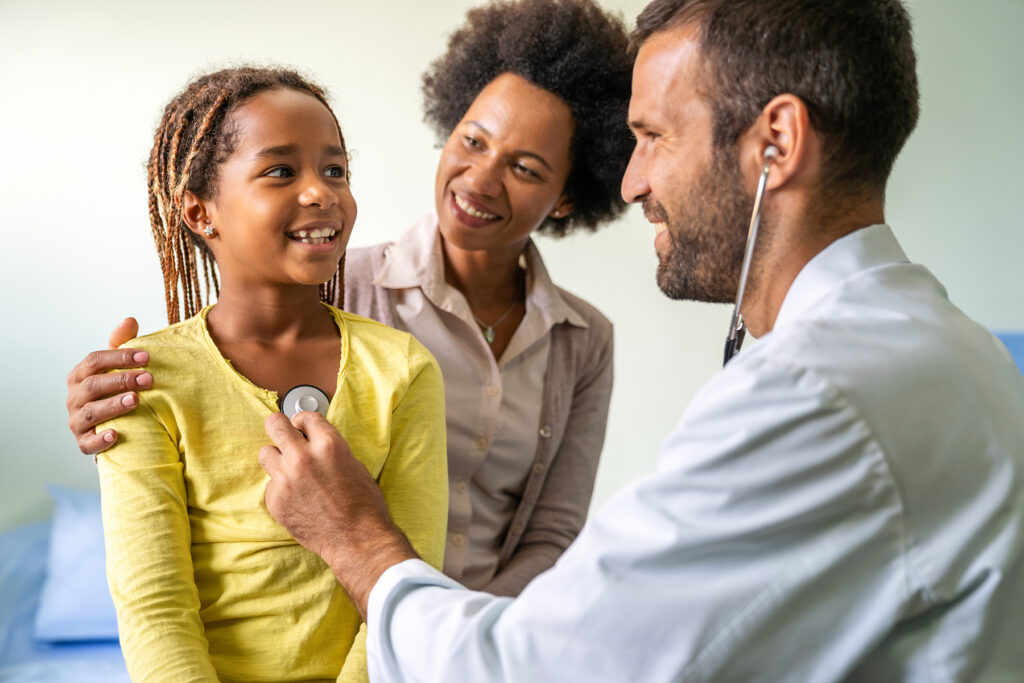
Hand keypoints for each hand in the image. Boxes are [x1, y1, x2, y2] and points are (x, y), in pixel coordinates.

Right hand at [66, 317, 151, 455]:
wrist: (114, 425)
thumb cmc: (114, 390)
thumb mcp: (118, 367)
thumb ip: (122, 344)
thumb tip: (130, 320)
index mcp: (80, 375)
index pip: (94, 361)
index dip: (119, 357)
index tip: (146, 356)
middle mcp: (74, 397)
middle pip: (93, 386)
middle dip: (121, 380)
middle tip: (149, 379)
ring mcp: (77, 421)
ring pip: (91, 413)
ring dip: (113, 406)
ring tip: (136, 400)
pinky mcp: (83, 443)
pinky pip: (88, 443)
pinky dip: (100, 439)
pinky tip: (116, 434)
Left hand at [259, 411, 416, 616]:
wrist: (357, 539)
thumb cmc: (363, 504)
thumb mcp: (354, 464)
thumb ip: (329, 449)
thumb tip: (314, 442)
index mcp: (328, 445)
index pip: (304, 416)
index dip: (302, 421)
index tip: (300, 427)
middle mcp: (304, 458)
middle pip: (274, 425)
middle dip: (279, 427)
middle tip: (283, 434)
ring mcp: (286, 480)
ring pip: (265, 453)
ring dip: (277, 457)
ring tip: (289, 468)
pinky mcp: (276, 500)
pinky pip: (270, 484)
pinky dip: (281, 487)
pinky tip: (297, 497)